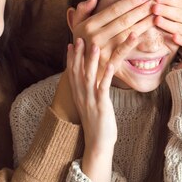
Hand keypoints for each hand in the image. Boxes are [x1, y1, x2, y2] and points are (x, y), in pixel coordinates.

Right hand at [67, 36, 136, 181]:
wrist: (98, 144)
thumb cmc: (97, 125)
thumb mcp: (91, 106)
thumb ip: (89, 93)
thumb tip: (92, 84)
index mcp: (78, 95)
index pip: (72, 73)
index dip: (71, 57)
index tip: (71, 43)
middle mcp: (81, 95)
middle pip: (77, 70)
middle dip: (78, 54)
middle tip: (79, 37)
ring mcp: (90, 100)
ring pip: (88, 76)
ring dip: (91, 60)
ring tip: (94, 45)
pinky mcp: (101, 105)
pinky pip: (102, 87)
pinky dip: (105, 75)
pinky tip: (110, 64)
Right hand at [68, 0, 154, 78]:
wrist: (82, 71)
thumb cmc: (83, 45)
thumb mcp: (77, 26)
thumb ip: (82, 10)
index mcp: (89, 25)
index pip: (114, 10)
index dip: (130, 2)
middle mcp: (95, 37)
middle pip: (123, 20)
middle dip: (141, 10)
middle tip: (155, 3)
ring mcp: (102, 50)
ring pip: (126, 33)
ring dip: (143, 23)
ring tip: (156, 16)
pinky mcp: (108, 63)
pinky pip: (122, 51)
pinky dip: (130, 43)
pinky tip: (141, 34)